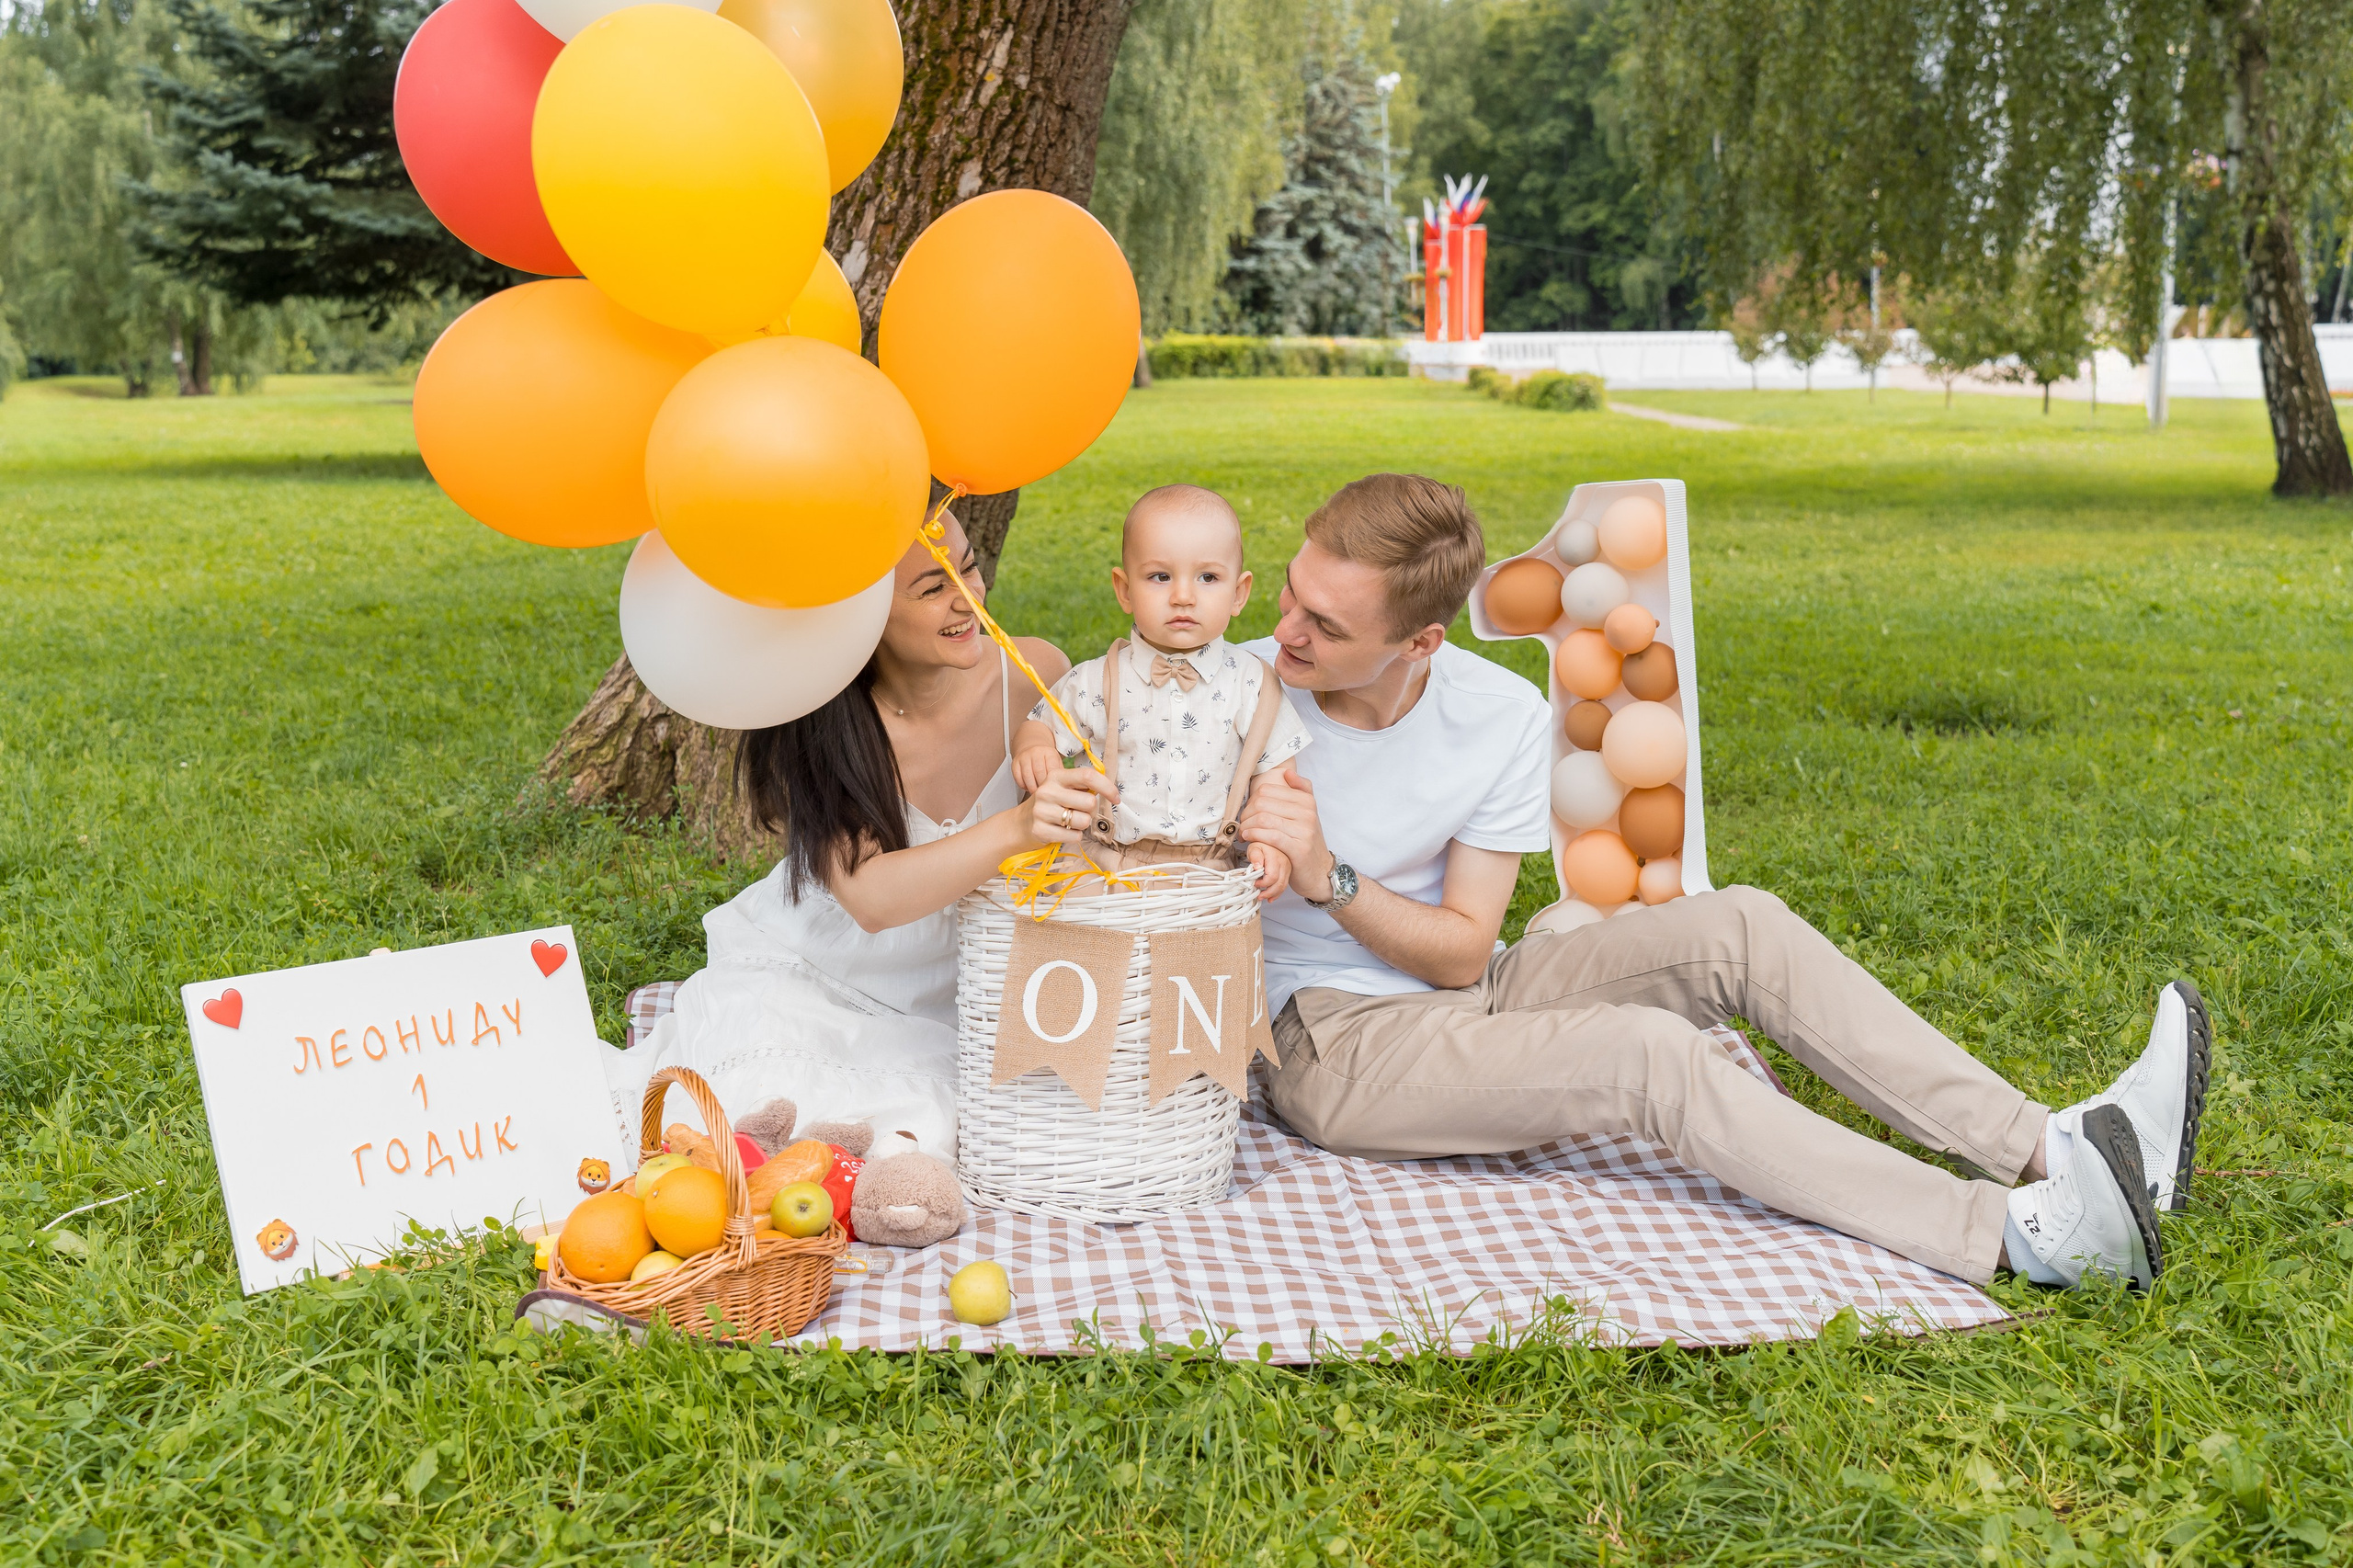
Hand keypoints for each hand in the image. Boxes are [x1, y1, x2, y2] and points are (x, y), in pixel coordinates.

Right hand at [1012, 744, 1063, 795]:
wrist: (1032, 747)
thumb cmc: (1047, 759)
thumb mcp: (1057, 763)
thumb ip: (1062, 774)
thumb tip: (1070, 789)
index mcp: (1049, 753)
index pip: (1051, 769)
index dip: (1053, 783)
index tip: (1055, 792)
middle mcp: (1036, 753)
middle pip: (1039, 773)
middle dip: (1043, 787)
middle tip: (1046, 796)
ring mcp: (1024, 757)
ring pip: (1027, 776)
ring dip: (1033, 788)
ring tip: (1038, 794)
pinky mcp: (1015, 763)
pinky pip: (1018, 778)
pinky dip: (1024, 786)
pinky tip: (1029, 788)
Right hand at [1024, 766, 1117, 846]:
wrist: (1021, 823)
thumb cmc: (1051, 804)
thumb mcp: (1063, 788)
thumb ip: (1083, 786)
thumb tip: (1109, 791)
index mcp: (1056, 776)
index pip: (1088, 776)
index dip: (1107, 787)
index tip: (1116, 798)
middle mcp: (1048, 791)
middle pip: (1089, 802)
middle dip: (1090, 810)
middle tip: (1079, 811)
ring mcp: (1042, 811)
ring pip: (1084, 821)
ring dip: (1082, 824)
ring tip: (1069, 822)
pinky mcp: (1041, 830)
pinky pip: (1075, 836)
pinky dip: (1074, 836)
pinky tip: (1063, 831)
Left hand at [1238, 765, 1333, 902]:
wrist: (1319, 870)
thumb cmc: (1305, 840)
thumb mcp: (1306, 812)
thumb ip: (1300, 789)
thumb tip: (1287, 772)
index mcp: (1306, 799)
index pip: (1266, 790)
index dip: (1251, 801)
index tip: (1248, 813)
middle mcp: (1307, 812)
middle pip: (1262, 803)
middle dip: (1246, 814)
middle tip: (1243, 825)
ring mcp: (1305, 829)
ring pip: (1263, 818)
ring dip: (1246, 826)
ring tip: (1244, 834)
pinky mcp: (1299, 847)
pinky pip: (1270, 835)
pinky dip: (1254, 835)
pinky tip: (1248, 839)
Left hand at [1246, 841, 1291, 901]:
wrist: (1271, 840)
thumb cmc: (1261, 844)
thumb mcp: (1254, 847)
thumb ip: (1255, 856)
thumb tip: (1257, 867)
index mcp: (1275, 857)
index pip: (1272, 877)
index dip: (1263, 883)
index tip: (1255, 883)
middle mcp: (1284, 863)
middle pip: (1279, 884)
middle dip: (1268, 892)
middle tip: (1258, 895)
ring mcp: (1287, 868)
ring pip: (1283, 886)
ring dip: (1273, 894)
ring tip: (1263, 897)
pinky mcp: (1288, 871)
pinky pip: (1284, 885)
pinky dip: (1277, 893)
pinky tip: (1271, 896)